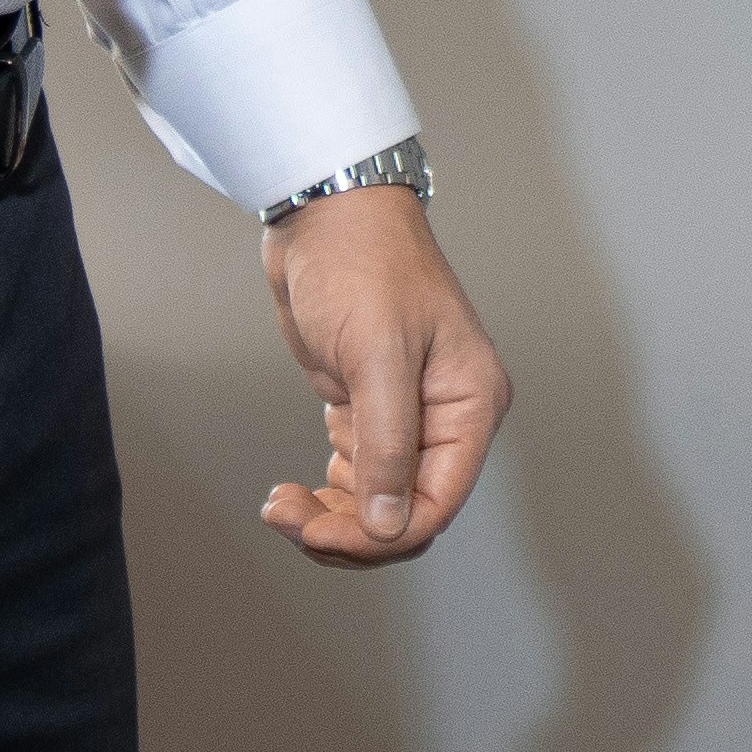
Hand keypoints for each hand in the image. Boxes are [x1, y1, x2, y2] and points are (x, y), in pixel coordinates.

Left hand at [261, 192, 505, 564]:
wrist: (324, 215)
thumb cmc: (363, 263)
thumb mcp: (378, 355)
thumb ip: (388, 446)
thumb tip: (390, 527)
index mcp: (470, 405)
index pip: (437, 505)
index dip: (381, 535)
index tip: (321, 536)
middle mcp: (446, 418)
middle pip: (407, 514)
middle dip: (348, 531)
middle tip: (289, 519)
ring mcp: (407, 416)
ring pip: (379, 503)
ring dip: (331, 519)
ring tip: (281, 506)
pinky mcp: (369, 409)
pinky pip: (357, 477)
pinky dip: (326, 494)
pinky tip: (294, 488)